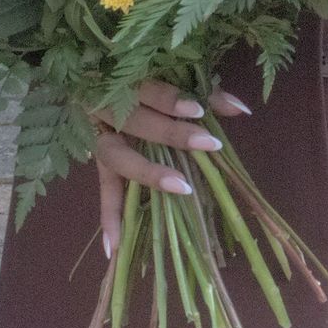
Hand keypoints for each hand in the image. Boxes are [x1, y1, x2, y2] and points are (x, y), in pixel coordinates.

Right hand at [88, 79, 232, 258]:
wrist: (86, 82)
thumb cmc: (140, 79)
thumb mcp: (171, 77)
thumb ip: (205, 91)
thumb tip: (241, 109)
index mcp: (121, 80)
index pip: (146, 89)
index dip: (170, 100)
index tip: (199, 111)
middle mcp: (103, 108)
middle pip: (134, 121)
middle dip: (171, 133)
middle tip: (208, 144)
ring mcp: (97, 136)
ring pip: (116, 156)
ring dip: (148, 174)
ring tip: (180, 188)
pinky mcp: (97, 161)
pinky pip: (103, 190)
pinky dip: (110, 218)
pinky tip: (114, 249)